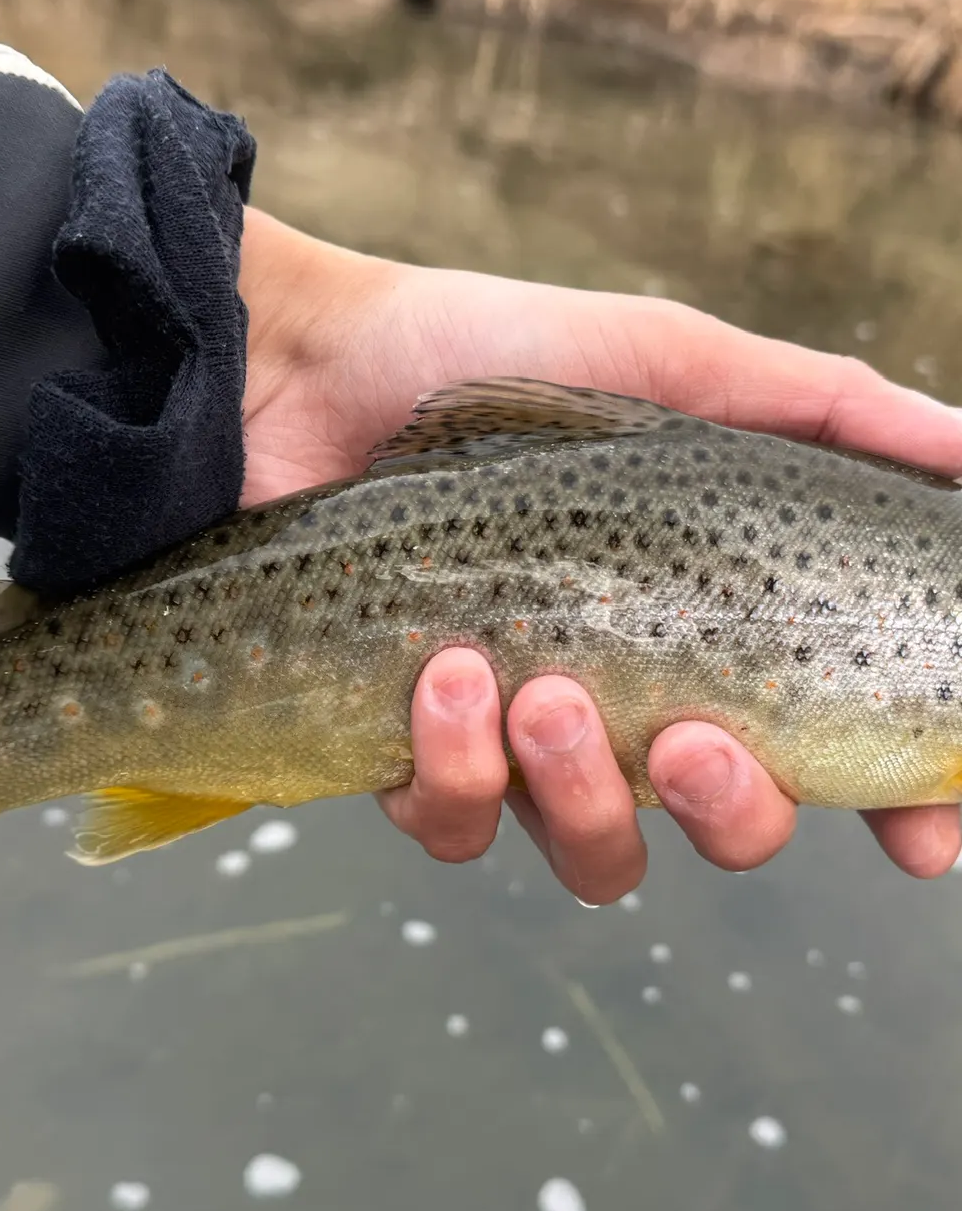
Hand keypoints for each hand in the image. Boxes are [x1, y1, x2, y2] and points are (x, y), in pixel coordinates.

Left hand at [237, 207, 961, 896]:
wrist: (310, 371)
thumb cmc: (490, 359)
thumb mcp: (678, 365)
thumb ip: (824, 409)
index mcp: (703, 624)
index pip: (829, 746)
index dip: (894, 803)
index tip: (924, 839)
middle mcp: (626, 694)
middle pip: (726, 827)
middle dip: (734, 811)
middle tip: (697, 736)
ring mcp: (514, 733)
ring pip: (595, 851)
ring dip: (586, 792)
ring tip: (538, 691)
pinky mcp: (407, 745)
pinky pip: (453, 824)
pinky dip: (454, 775)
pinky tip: (440, 677)